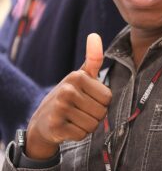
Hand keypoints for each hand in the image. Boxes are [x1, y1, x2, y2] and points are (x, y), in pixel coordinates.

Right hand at [26, 33, 111, 159]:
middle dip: (95, 114)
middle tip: (81, 110)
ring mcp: (60, 109)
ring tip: (75, 118)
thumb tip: (95, 35)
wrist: (43, 120)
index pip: (108, 97)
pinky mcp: (55, 127)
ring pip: (93, 125)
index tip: (89, 98)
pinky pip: (82, 135)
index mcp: (77, 76)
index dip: (101, 101)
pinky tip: (68, 127)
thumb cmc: (70, 95)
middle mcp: (67, 90)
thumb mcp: (82, 76)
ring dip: (87, 125)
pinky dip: (78, 134)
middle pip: (102, 112)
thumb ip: (93, 58)